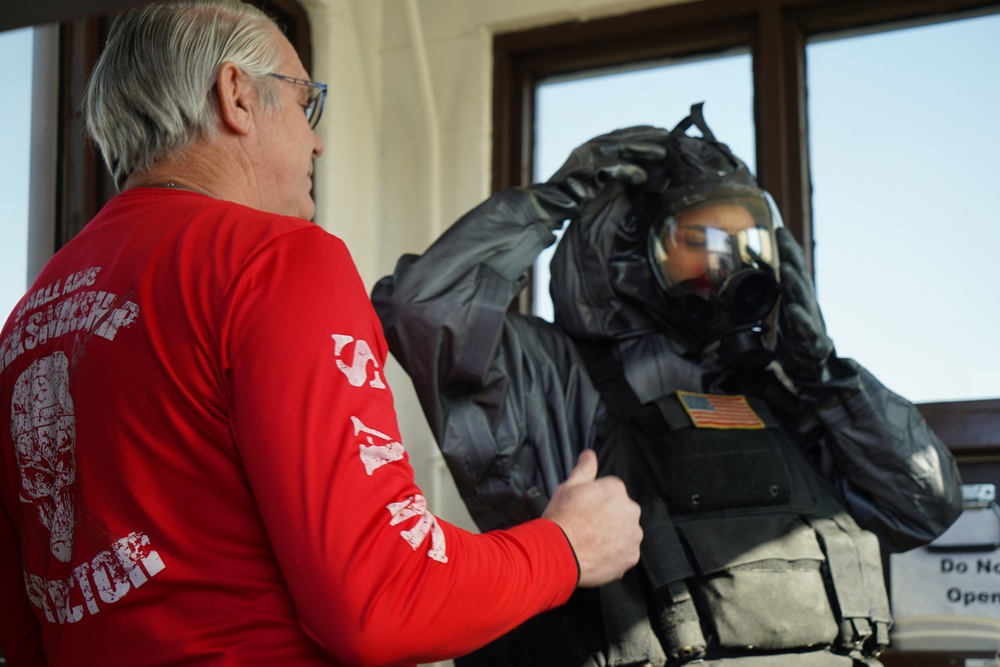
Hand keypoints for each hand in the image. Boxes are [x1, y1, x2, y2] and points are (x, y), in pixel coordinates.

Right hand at [543, 449, 641, 587]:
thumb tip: (589, 455)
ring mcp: (633, 534)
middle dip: (608, 516)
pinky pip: (625, 552)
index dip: (595, 501)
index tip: (584, 509)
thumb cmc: (562, 517)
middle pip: (621, 511)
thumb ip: (584, 468)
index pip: (610, 491)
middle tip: (587, 526)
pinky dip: (615, 553)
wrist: (559, 552)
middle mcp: (630, 510)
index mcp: (616, 489)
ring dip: (613, 535)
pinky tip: (597, 553)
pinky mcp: (632, 556)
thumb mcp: (568, 486)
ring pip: (625, 531)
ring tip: (591, 541)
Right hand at [548, 126, 668, 202]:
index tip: (659, 131)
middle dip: (647, 135)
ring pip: (622, 147)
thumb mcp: (594, 178)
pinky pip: (614, 167)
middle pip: (624, 137)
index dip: (640, 132)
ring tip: (663, 153)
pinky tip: (644, 177)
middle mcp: (589, 147)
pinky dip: (630, 171)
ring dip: (644, 149)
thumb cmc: (572, 196)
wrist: (550, 204)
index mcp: (591, 147)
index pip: (619, 135)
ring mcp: (587, 157)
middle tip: (667, 135)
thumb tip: (638, 168)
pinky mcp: (587, 170)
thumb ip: (610, 170)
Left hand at [775, 227, 834, 381]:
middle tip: (782, 239)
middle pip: (798, 276)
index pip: (794, 265)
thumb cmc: (797, 325)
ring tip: (785, 269)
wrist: (812, 360)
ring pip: (801, 298)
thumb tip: (752, 254)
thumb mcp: (785, 299)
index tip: (779, 229)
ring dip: (793, 282)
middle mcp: (805, 302)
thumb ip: (775, 278)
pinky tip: (792, 309)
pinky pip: (804, 328)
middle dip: (790, 256)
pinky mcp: (810, 340)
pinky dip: (799, 318)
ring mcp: (809, 319)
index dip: (788, 247)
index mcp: (799, 292)